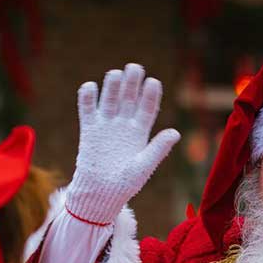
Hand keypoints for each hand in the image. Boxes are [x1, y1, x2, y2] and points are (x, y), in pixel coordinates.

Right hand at [64, 63, 181, 223]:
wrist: (100, 194)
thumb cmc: (125, 184)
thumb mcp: (144, 167)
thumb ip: (157, 149)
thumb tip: (175, 132)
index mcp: (141, 132)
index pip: (148, 109)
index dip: (150, 95)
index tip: (153, 81)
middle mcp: (124, 125)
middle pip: (129, 98)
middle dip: (132, 83)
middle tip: (134, 67)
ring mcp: (106, 125)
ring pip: (110, 100)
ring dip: (112, 86)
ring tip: (115, 73)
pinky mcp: (89, 130)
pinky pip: (88, 109)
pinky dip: (88, 97)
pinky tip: (90, 86)